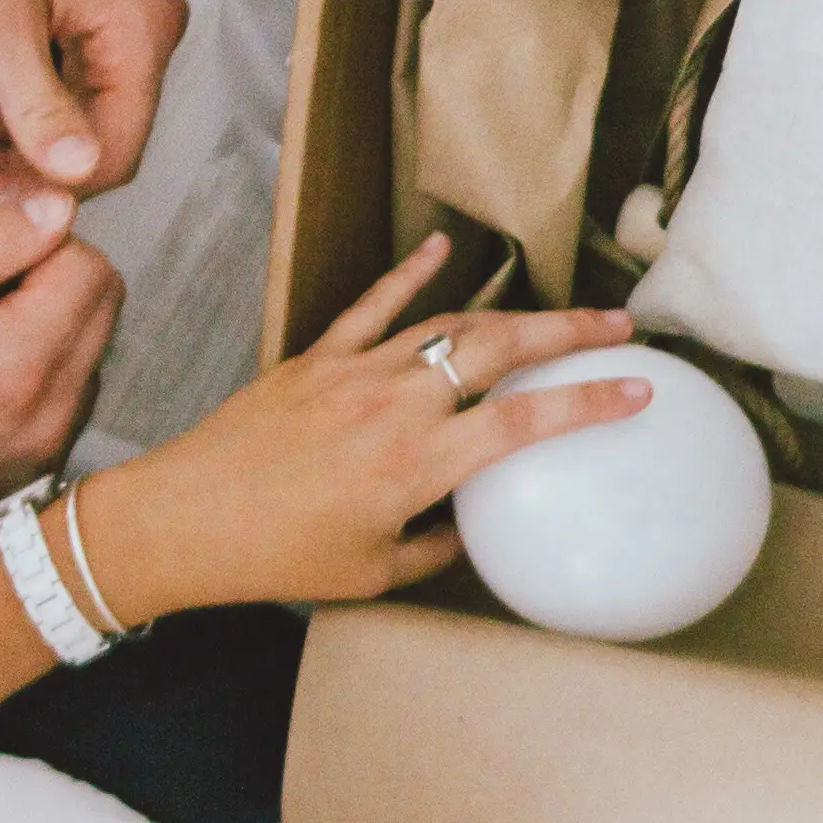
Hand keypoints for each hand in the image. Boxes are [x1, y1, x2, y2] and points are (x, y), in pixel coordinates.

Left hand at [0, 0, 186, 199]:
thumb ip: (38, 106)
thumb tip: (77, 175)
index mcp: (141, 29)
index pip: (116, 151)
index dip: (48, 190)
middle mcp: (150, 26)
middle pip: (104, 139)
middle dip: (28, 177)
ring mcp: (128, 16)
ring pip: (87, 116)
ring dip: (23, 151)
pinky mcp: (99, 9)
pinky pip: (79, 85)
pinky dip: (31, 114)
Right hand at [0, 192, 118, 574]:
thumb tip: (58, 204)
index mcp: (17, 372)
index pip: (89, 265)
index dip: (36, 233)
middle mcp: (49, 421)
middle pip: (101, 304)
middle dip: (46, 269)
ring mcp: (45, 453)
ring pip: (87, 344)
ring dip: (40, 316)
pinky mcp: (33, 470)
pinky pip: (65, 390)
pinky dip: (32, 361)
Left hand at [77, 232, 651, 614]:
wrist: (183, 519)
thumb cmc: (277, 557)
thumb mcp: (374, 573)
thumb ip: (437, 546)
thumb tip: (474, 529)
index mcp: (418, 465)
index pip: (525, 423)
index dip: (588, 403)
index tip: (640, 389)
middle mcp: (396, 406)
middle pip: (501, 350)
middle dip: (569, 333)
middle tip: (620, 326)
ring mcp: (355, 372)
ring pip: (450, 324)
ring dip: (514, 313)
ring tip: (561, 312)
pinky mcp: (316, 358)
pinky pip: (374, 306)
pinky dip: (412, 274)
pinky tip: (444, 249)